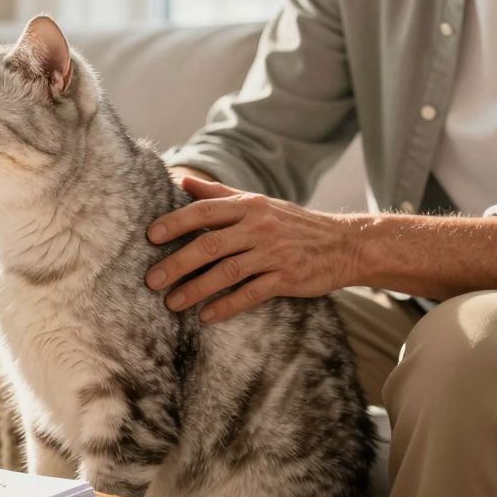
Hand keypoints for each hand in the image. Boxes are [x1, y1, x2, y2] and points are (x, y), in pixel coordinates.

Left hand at [145, 177, 359, 321]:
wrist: (345, 244)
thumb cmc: (292, 223)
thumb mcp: (258, 202)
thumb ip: (218, 194)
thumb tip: (180, 180)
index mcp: (249, 206)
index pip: (205, 211)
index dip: (176, 222)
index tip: (151, 236)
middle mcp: (259, 227)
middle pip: (211, 244)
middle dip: (178, 262)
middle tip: (151, 279)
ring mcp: (274, 253)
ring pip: (227, 272)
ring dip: (196, 289)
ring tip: (172, 303)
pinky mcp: (287, 278)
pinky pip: (251, 293)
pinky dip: (227, 305)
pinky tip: (206, 316)